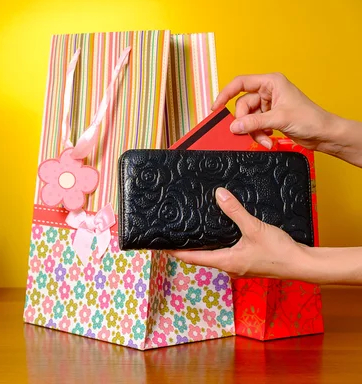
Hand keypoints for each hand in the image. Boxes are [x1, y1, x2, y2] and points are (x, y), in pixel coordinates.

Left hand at [166, 188, 314, 280]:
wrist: (302, 264)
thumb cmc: (279, 251)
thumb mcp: (254, 228)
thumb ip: (235, 211)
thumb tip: (219, 195)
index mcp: (225, 262)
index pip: (192, 257)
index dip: (175, 250)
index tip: (161, 244)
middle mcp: (228, 268)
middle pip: (200, 257)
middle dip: (187, 246)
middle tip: (175, 233)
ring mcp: (238, 267)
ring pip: (214, 255)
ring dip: (203, 245)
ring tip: (194, 230)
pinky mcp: (248, 263)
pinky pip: (227, 254)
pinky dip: (218, 244)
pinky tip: (220, 233)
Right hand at [212, 73, 334, 150]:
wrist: (324, 134)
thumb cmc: (311, 119)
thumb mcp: (279, 119)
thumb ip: (254, 122)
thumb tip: (234, 126)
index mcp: (271, 82)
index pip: (240, 83)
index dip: (225, 94)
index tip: (216, 108)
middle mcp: (268, 91)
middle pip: (243, 105)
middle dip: (246, 122)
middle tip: (250, 132)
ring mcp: (268, 105)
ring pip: (248, 117)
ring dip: (254, 131)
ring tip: (265, 139)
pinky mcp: (270, 117)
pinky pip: (254, 125)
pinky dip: (258, 133)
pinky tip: (268, 139)